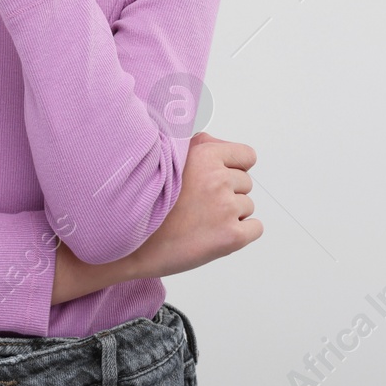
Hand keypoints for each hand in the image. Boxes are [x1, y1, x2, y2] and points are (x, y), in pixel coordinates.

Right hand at [125, 131, 260, 280]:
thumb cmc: (149, 200)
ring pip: (248, 206)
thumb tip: (225, 145)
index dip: (231, 168)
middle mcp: (218, 179)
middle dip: (228, 193)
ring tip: (200, 220)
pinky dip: (240, 233)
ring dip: (231, 214)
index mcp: (205, 156)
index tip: (214, 181)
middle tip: (198, 204)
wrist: (130, 241)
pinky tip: (212, 234)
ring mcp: (226, 209)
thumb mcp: (169, 158)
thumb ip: (202, 144)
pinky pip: (255, 228)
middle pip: (246, 183)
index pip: (247, 157)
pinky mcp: (232, 237)